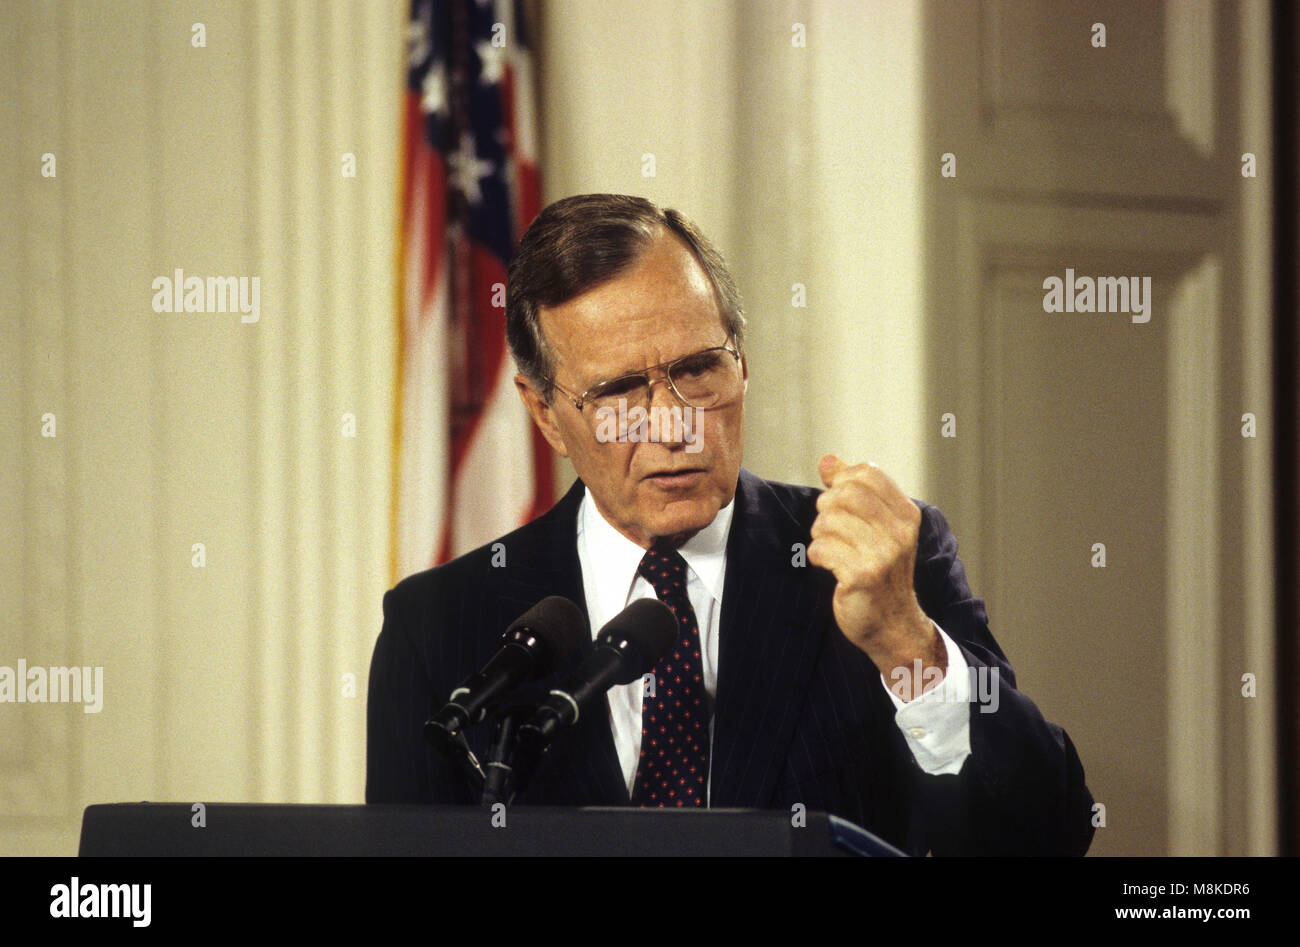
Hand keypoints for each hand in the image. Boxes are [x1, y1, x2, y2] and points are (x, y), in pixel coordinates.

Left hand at [807, 455, 944, 695]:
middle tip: (831, 529)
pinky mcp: (862, 576)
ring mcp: (883, 555)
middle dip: (827, 508)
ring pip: (828, 520)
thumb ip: (851, 490)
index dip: (843, 482)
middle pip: (844, 493)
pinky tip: (831, 566)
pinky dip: (818, 556)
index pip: (867, 473)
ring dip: (820, 535)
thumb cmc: (880, 571)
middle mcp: (900, 532)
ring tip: (833, 550)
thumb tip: (828, 460)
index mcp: (906, 515)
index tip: (842, 504)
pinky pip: (821, 549)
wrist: (892, 623)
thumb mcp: (876, 527)